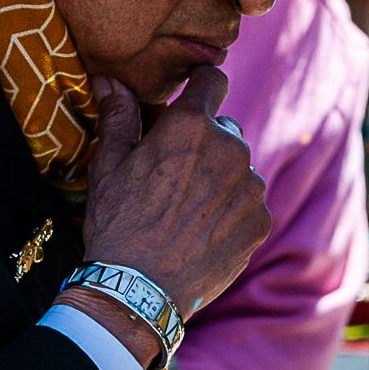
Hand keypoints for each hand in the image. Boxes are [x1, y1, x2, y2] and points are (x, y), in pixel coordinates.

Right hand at [80, 70, 267, 322]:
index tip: (192, 97)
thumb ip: (117, 116)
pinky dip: (232, 212)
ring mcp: (250, 186)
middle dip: (205, 142)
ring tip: (187, 210)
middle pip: (225, 129)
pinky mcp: (260, 221)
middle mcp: (230, 148)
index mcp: (191, 126)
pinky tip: (203, 232)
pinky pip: (249, 203)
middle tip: (175, 175)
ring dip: (221, 178)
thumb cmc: (118, 223)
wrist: (140, 290)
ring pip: (239, 168)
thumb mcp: (108, 166)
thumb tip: (110, 78)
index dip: (201, 86)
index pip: (213, 79)